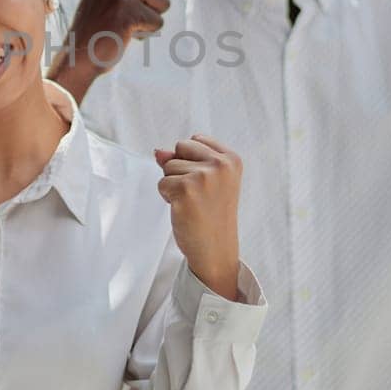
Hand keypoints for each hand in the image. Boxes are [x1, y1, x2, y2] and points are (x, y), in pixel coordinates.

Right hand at [56, 0, 169, 73]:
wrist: (79, 54)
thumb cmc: (101, 25)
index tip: (119, 4)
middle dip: (150, 7)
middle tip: (122, 15)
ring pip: (164, 2)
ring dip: (148, 19)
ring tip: (123, 23)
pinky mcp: (126, 8)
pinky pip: (158, 22)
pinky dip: (145, 33)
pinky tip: (122, 33)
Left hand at [155, 135, 241, 300]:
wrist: (216, 249)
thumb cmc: (210, 214)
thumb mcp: (206, 180)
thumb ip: (184, 159)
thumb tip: (158, 151)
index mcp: (232, 159)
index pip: (196, 139)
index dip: (192, 160)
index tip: (207, 183)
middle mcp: (221, 165)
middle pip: (180, 147)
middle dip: (180, 169)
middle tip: (198, 194)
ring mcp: (204, 176)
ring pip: (168, 166)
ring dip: (174, 185)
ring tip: (193, 203)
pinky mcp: (186, 189)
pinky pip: (162, 183)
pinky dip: (167, 197)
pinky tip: (185, 210)